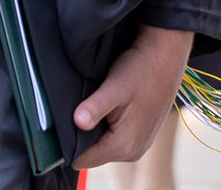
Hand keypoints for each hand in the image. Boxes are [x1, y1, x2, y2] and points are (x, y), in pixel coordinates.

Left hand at [72, 25, 193, 167]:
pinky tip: (98, 106)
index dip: (66, 144)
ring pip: (101, 145)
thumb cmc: (139, 71)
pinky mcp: (138, 136)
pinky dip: (102, 126)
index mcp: (123, 146)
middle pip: (91, 153)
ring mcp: (137, 145)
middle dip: (78, 136)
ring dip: (90, 130)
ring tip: (84, 106)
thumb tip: (77, 122)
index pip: (82, 159)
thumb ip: (95, 107)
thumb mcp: (114, 87)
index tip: (55, 125)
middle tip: (69, 110)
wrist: (165, 59)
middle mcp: (131, 152)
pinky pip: (111, 138)